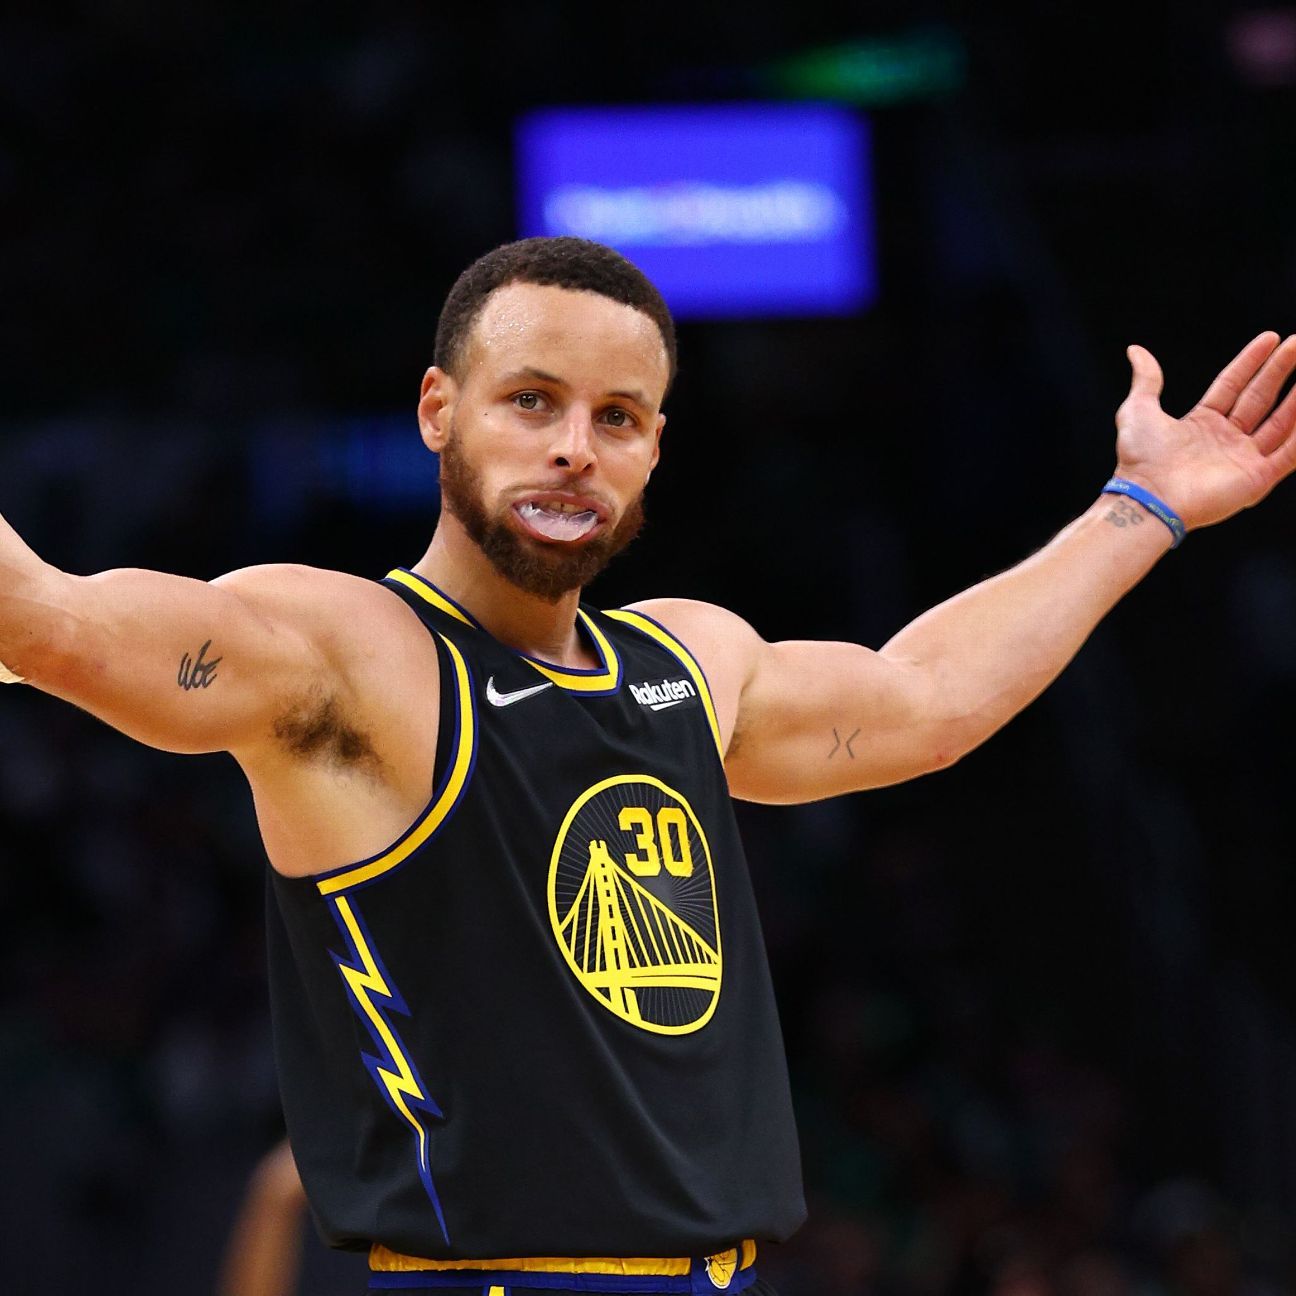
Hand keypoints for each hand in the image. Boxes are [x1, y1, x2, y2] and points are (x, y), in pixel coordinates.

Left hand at [1114, 332, 1295, 529]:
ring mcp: (1243, 459)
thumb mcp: (1138, 410)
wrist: (1149, 497)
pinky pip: (1290, 453)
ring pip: (1282, 422)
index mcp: (1201, 424)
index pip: (1233, 385)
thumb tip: (1135, 351)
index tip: (1271, 337)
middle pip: (1261, 398)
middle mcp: (1225, 441)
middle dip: (1281, 369)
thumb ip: (1146, 380)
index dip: (1252, 362)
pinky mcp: (1257, 479)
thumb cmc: (1140, 459)